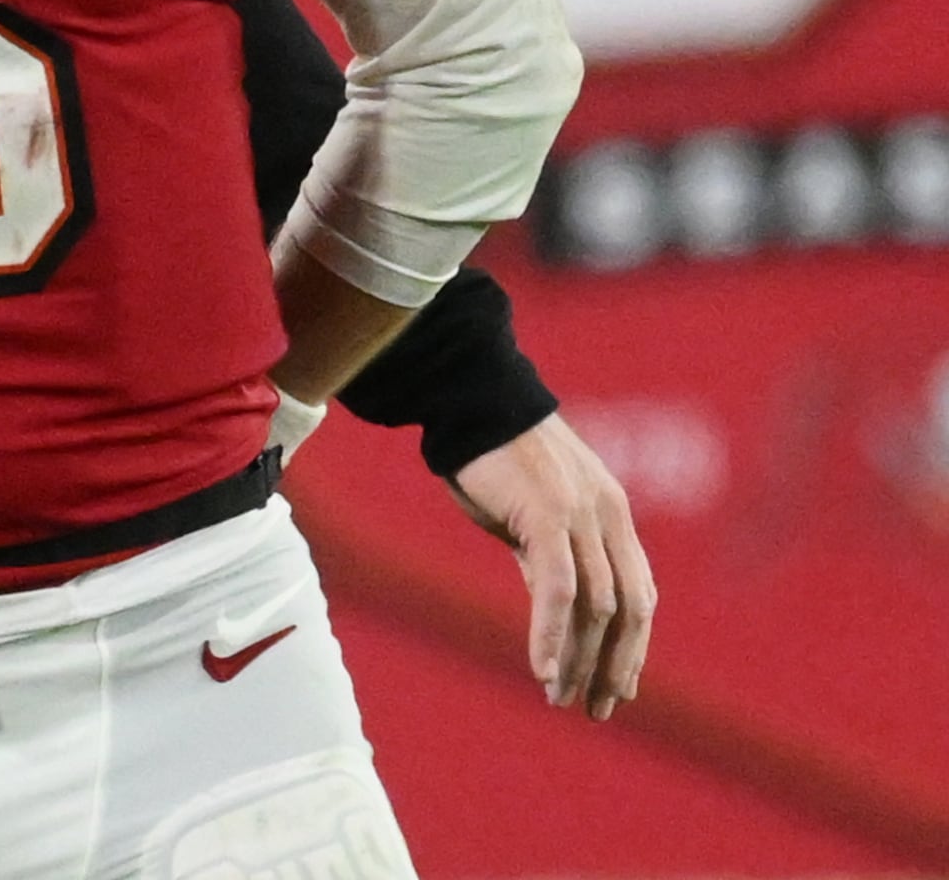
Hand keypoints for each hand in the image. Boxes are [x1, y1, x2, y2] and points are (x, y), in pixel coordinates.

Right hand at [446, 411, 653, 717]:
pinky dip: (551, 634)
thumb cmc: (490, 453)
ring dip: (580, 659)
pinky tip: (541, 668)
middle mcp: (608, 516)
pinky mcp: (548, 515)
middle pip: (630, 608)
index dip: (633, 647)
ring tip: (560, 697)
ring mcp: (582, 515)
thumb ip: (549, 553)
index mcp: (611, 513)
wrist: (468, 399)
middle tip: (596, 708)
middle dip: (616, 665)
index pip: (639, 594)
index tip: (616, 687)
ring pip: (598, 606)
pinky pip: (559, 589)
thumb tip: (553, 606)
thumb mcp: (531, 510)